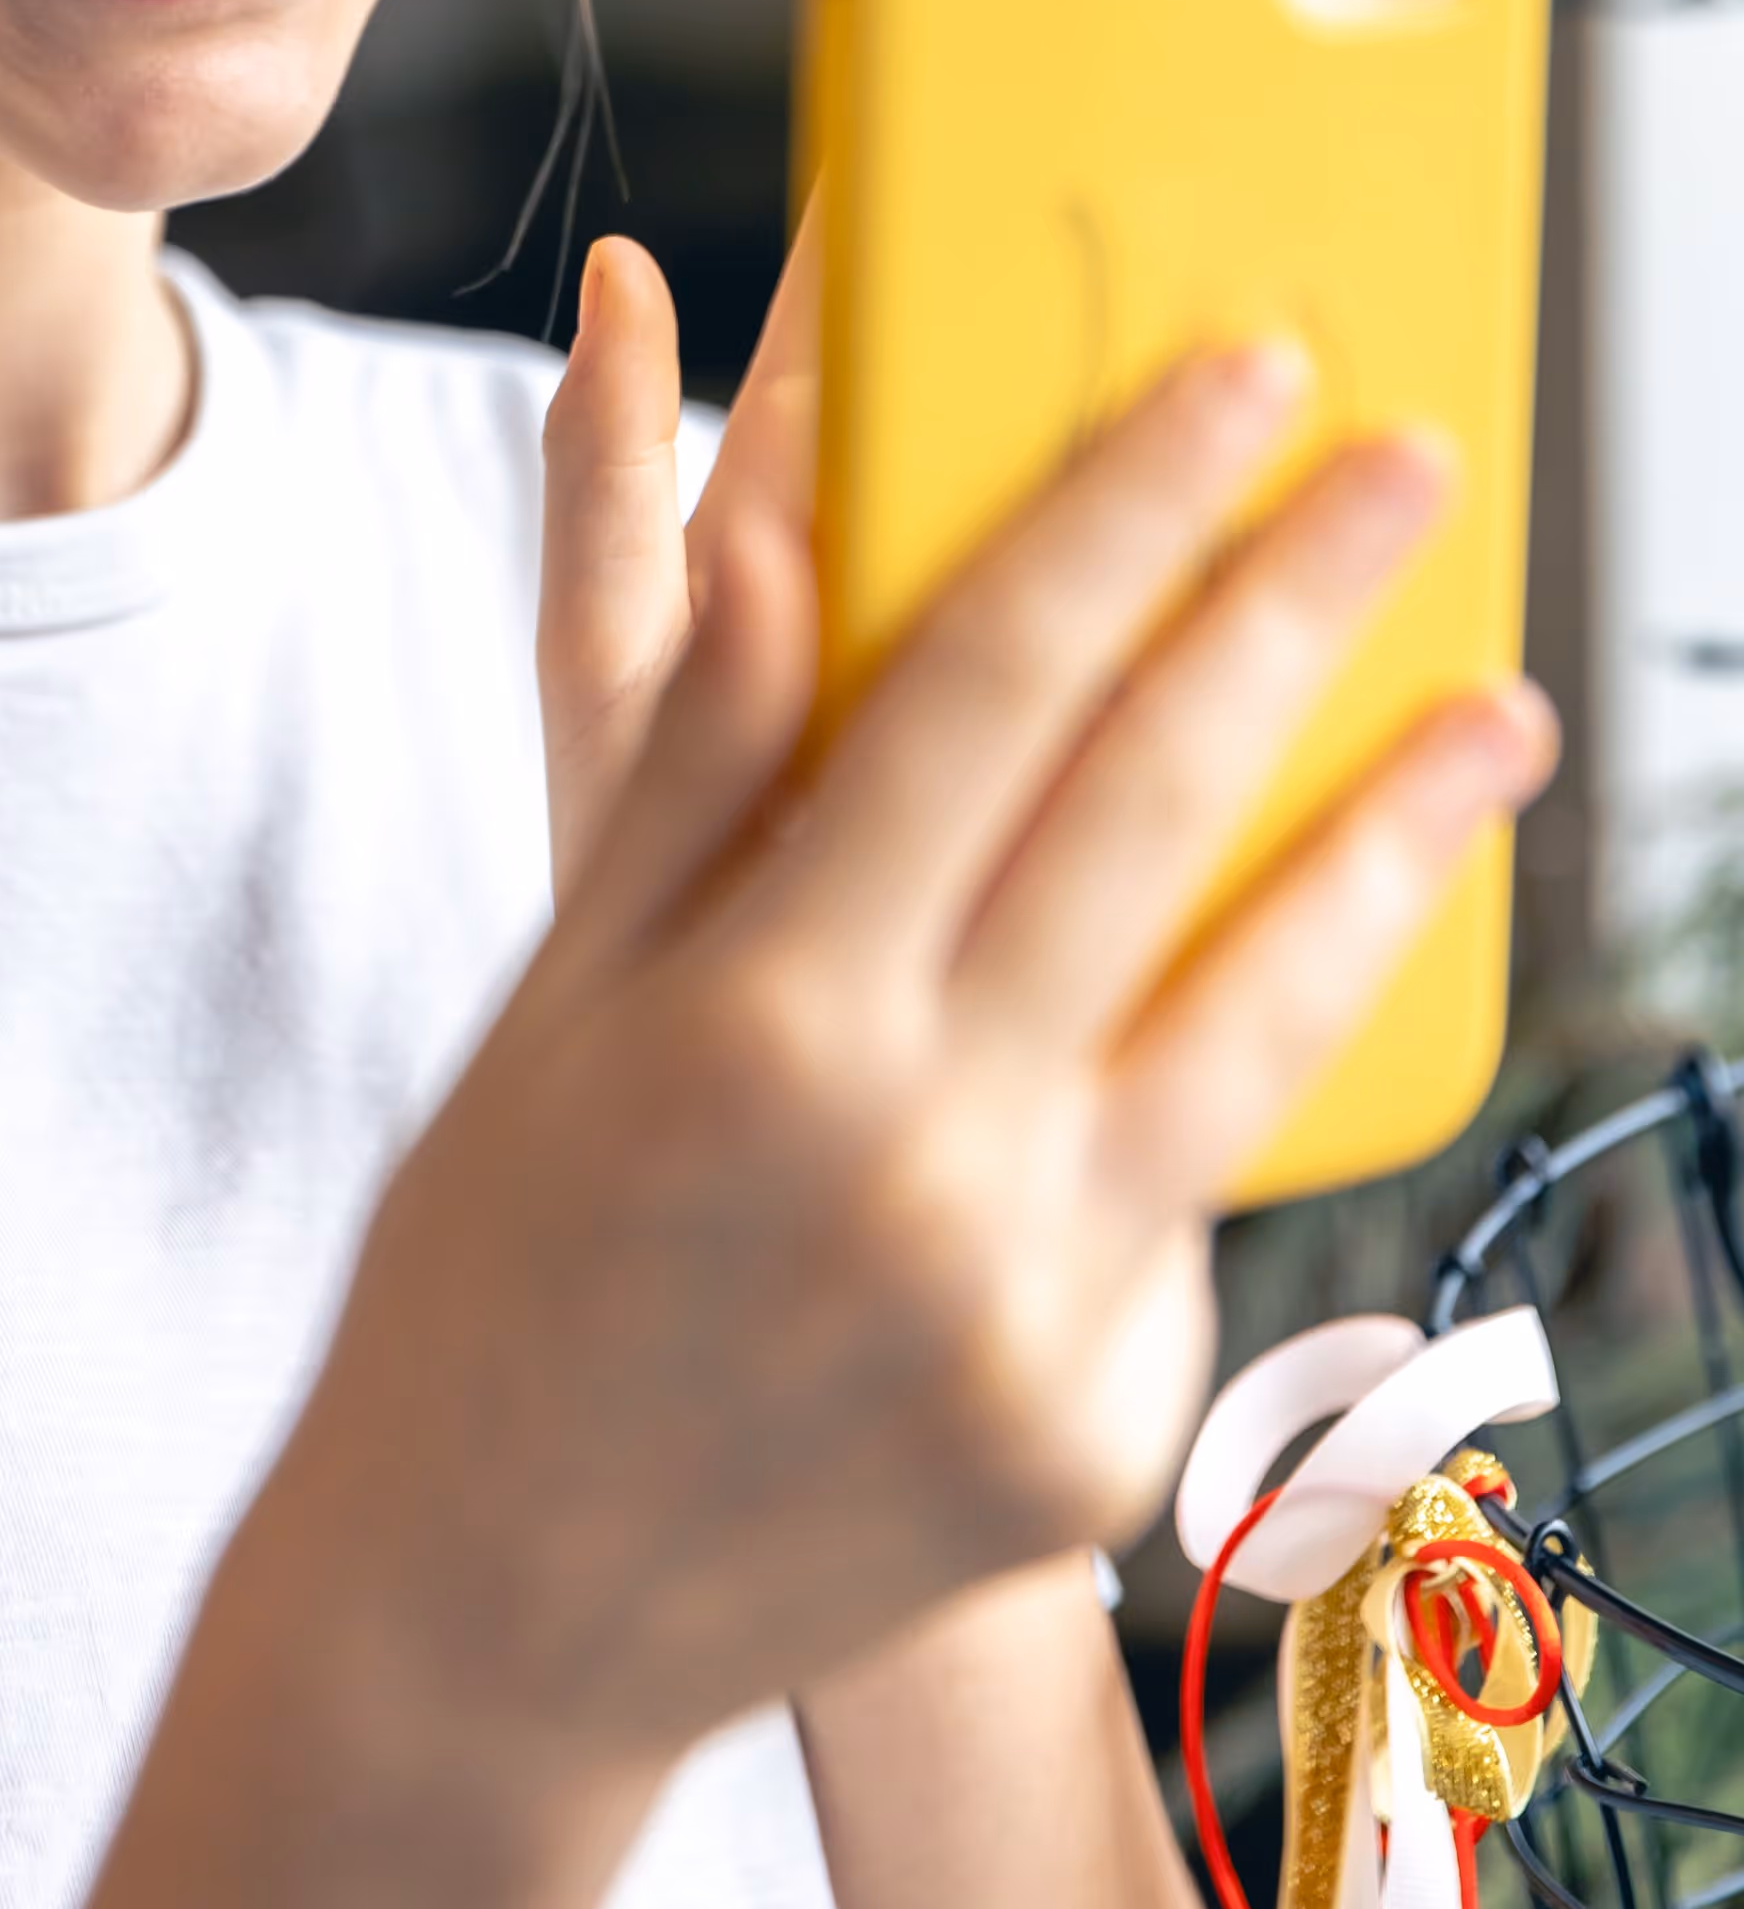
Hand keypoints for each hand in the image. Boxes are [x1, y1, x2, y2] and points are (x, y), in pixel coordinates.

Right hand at [252, 212, 1555, 1797]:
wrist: (494, 1609)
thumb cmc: (496, 1257)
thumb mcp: (560, 990)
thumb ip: (694, 757)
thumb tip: (782, 522)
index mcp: (762, 1012)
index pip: (991, 684)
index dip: (1125, 505)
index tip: (1230, 380)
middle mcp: (918, 1155)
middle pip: (1161, 804)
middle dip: (1299, 600)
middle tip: (1400, 465)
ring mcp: (1029, 1306)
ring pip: (1260, 1006)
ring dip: (1396, 835)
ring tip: (1497, 709)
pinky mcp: (1095, 1421)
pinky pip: (1189, 1193)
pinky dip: (1223, 1069)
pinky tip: (1250, 992)